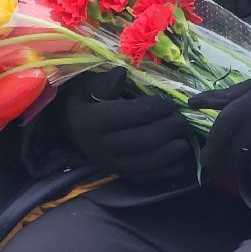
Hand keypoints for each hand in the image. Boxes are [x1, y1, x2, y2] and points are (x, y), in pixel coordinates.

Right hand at [61, 67, 195, 184]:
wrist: (66, 125)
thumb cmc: (80, 99)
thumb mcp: (85, 84)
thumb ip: (104, 81)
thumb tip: (122, 74)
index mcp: (92, 120)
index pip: (132, 114)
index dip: (156, 108)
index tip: (172, 103)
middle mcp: (99, 145)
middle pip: (143, 139)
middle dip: (168, 129)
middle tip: (182, 120)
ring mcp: (108, 163)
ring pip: (145, 162)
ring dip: (169, 153)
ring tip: (184, 141)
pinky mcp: (114, 173)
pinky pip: (142, 177)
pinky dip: (163, 173)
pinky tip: (177, 164)